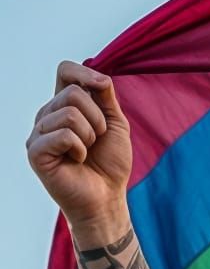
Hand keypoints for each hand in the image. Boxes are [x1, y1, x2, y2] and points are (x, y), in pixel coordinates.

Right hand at [26, 62, 133, 242]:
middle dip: (97, 118)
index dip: (84, 73)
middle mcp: (47, 115)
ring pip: (69, 113)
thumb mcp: (115, 125)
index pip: (65, 71)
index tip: (102, 87)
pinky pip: (63, 134)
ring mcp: (38, 132)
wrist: (107, 197)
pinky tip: (78, 160)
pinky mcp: (35, 151)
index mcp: (64, 106)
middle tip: (97, 140)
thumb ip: (106, 98)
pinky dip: (80, 148)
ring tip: (87, 152)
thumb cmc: (110, 163)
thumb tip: (100, 74)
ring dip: (90, 135)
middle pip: (73, 93)